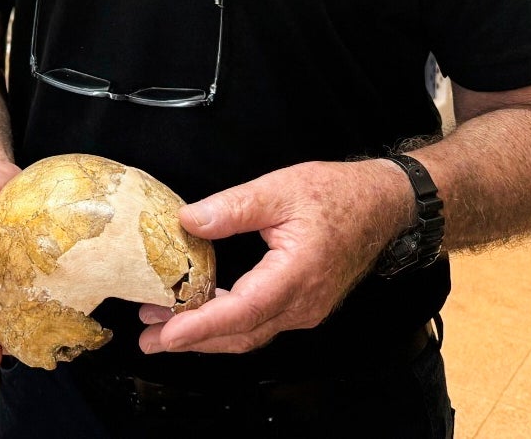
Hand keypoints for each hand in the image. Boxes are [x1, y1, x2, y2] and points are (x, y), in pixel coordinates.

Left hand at [137, 159, 410, 354]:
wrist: (382, 207)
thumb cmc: (336, 195)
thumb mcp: (279, 189)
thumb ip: (232, 207)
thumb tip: (188, 220)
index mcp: (297, 275)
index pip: (243, 311)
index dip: (202, 326)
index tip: (167, 334)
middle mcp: (302, 304)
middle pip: (241, 333)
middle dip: (192, 340)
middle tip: (148, 339)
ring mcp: (304, 309)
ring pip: (250, 334)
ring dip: (207, 335)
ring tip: (162, 327)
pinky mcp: (302, 305)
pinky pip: (260, 323)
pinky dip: (227, 324)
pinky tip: (202, 313)